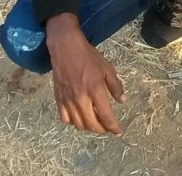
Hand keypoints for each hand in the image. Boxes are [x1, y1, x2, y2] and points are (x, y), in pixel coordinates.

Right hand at [46, 14, 125, 134]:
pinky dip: (74, 122)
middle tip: (107, 127)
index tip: (119, 132)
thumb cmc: (89, 56)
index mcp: (95, 90)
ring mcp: (68, 100)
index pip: (106, 116)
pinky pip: (66, 119)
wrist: (66, 48)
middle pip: (92, 124)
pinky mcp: (59, 100)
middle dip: (102, 129)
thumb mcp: (107, 68)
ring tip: (95, 123)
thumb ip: (115, 86)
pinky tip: (80, 117)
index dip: (113, 127)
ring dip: (89, 127)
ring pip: (79, 124)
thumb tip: (122, 101)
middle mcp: (81, 99)